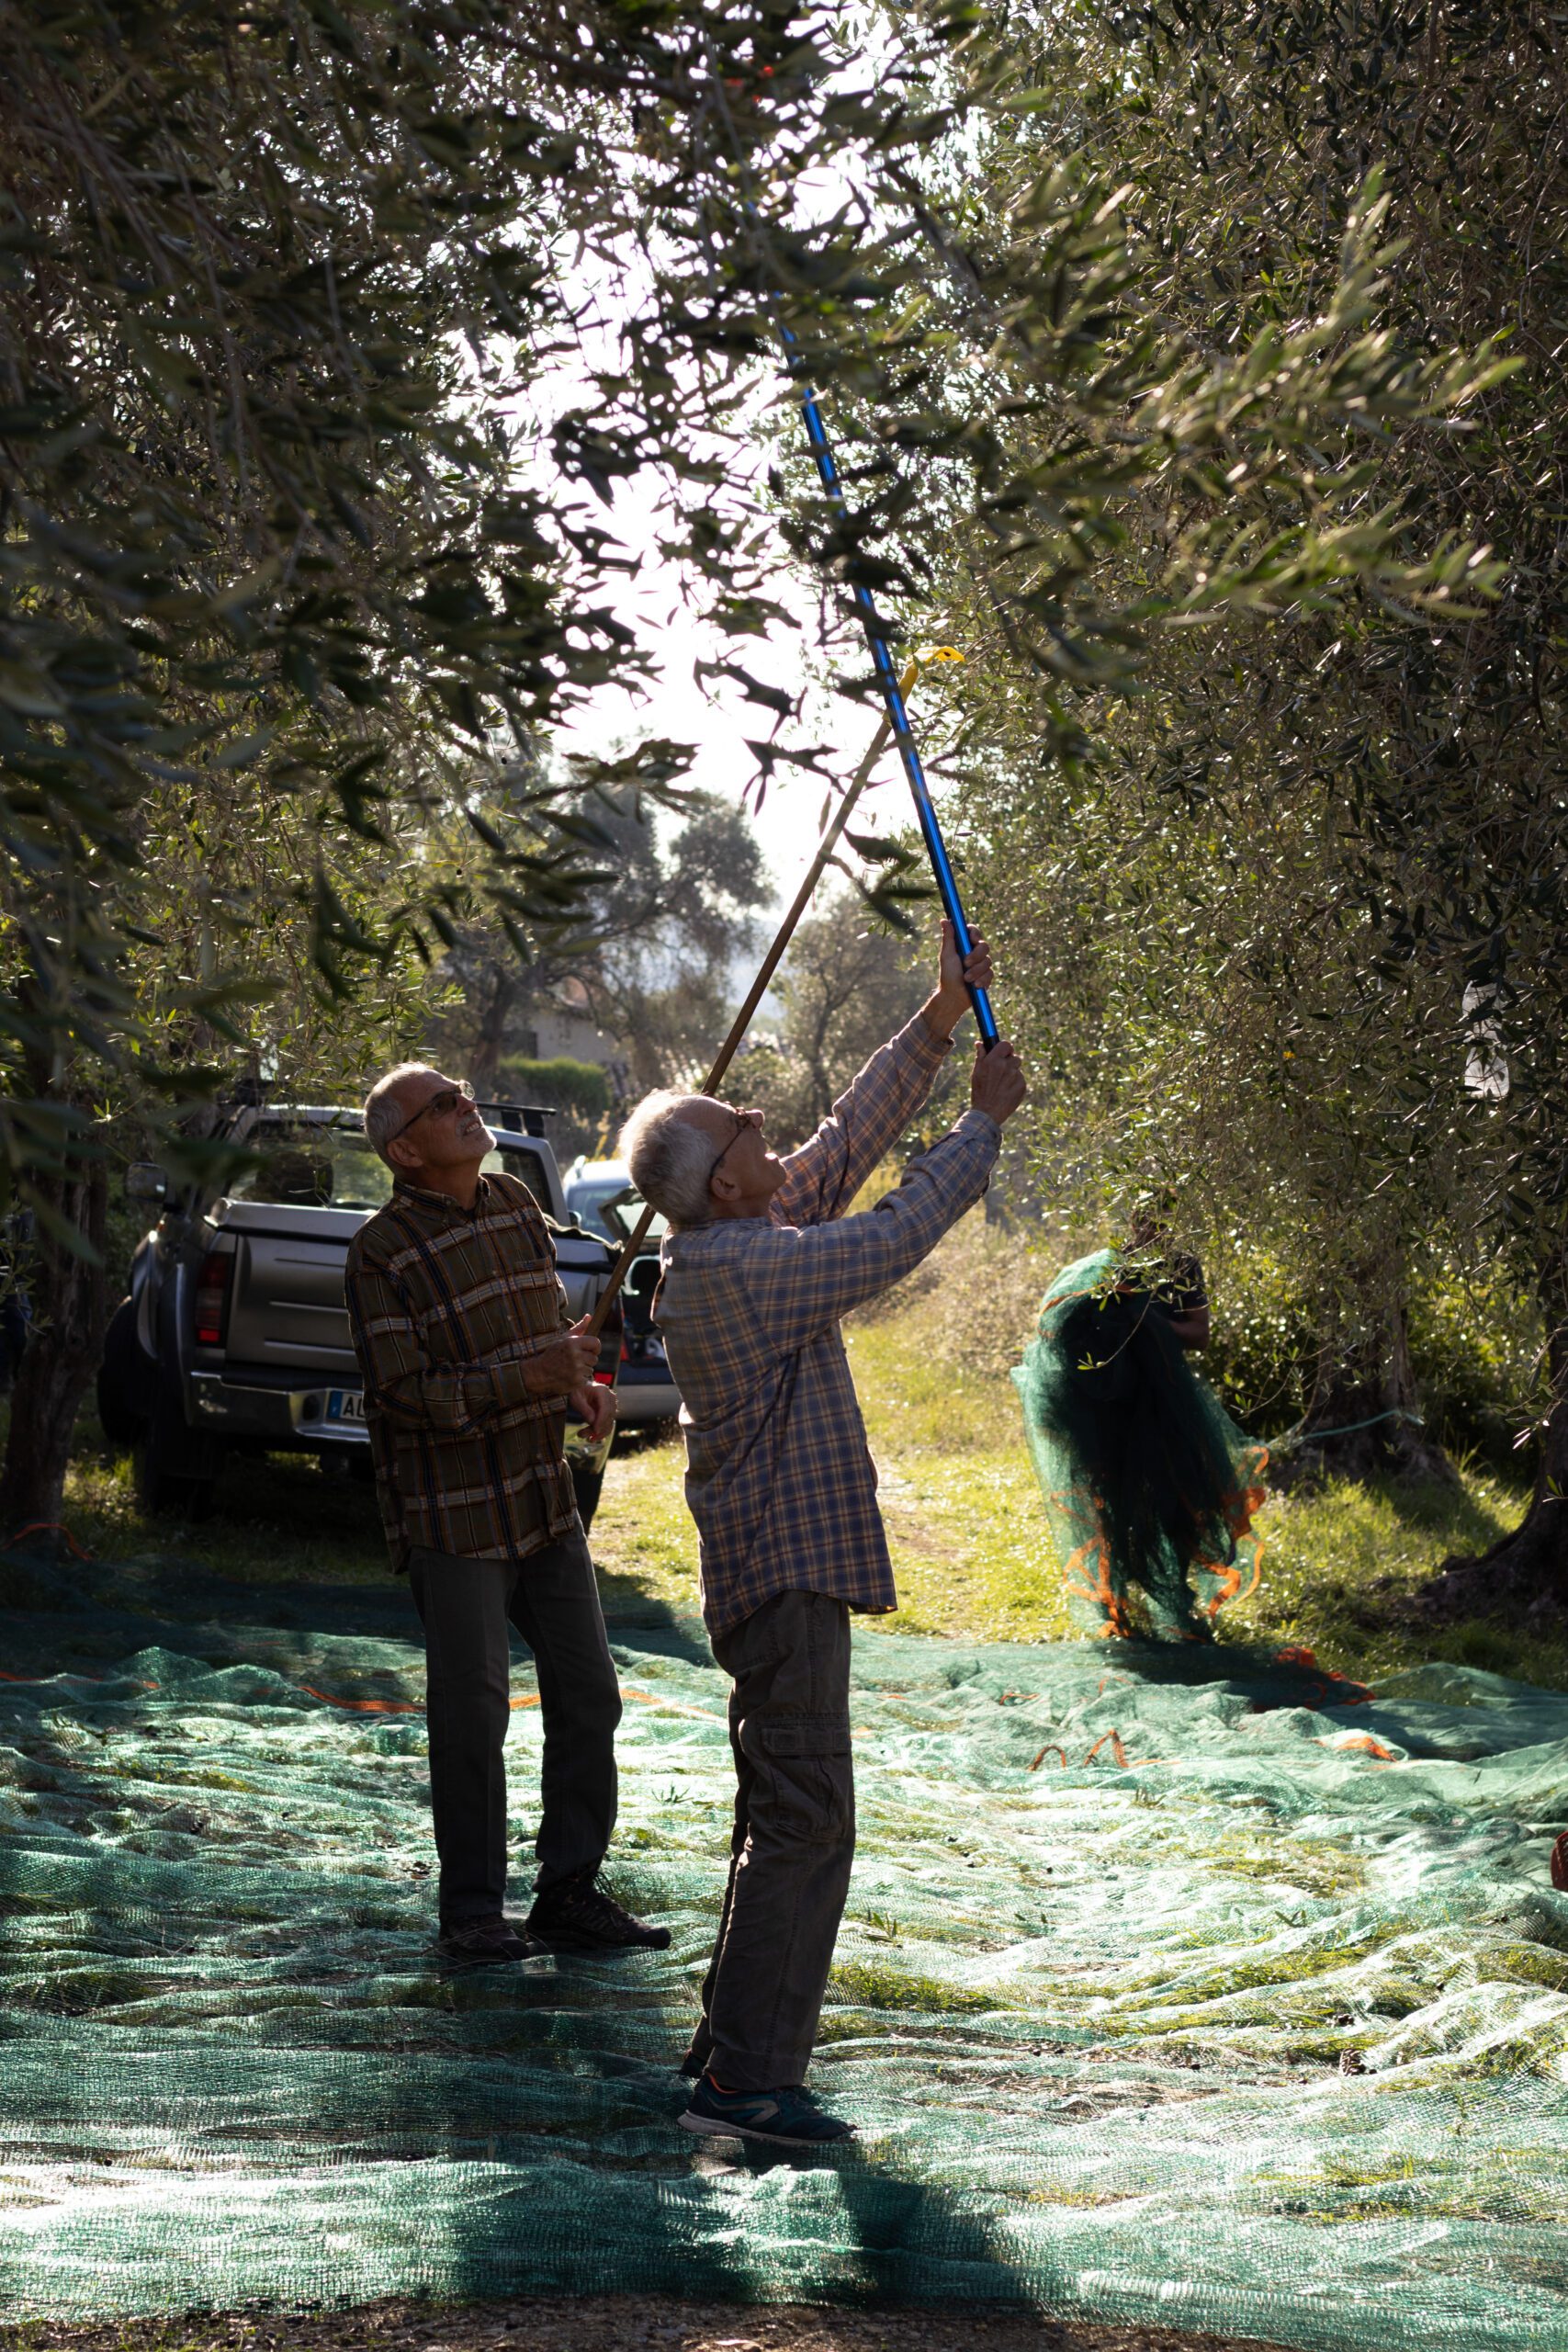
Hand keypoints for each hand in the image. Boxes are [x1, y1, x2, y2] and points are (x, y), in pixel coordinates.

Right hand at [522, 1314, 599, 1398]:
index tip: (591, 1351)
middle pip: (594, 1358)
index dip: (595, 1347)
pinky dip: (580, 1379)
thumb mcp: (563, 1339)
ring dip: (583, 1370)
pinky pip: (586, 1379)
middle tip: (575, 1361)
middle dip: (587, 1360)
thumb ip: (578, 1328)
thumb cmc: (552, 1354)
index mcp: (572, 1343)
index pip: (596, 1342)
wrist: (538, 1372)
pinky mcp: (576, 1381)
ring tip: (570, 1368)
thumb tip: (590, 1316)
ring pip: (590, 1369)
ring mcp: (576, 1370)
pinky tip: (569, 1376)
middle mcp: (575, 1355)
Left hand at [570, 1380, 616, 1442]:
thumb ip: (584, 1409)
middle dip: (596, 1428)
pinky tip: (591, 1437)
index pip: (605, 1409)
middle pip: (608, 1417)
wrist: (580, 1388)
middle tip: (581, 1434)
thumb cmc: (577, 1391)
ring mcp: (611, 1406)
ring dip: (597, 1432)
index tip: (594, 1431)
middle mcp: (610, 1398)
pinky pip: (608, 1425)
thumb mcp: (576, 1399)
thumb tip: (592, 1422)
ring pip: (608, 1423)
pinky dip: (601, 1432)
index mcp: (603, 1391)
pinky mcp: (609, 1413)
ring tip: (582, 1435)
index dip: (601, 1421)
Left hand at [926, 918, 994, 1037]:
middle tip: (966, 963)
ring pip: (988, 961)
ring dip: (976, 971)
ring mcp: (983, 964)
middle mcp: (975, 952)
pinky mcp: (988, 976)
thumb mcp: (947, 955)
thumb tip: (944, 920)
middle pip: (984, 946)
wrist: (954, 996)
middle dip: (976, 956)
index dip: (975, 934)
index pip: (974, 932)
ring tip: (967, 979)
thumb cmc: (948, 975)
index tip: (971, 940)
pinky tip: (975, 986)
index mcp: (965, 945)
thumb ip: (949, 938)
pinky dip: (982, 980)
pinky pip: (990, 974)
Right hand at [970, 1038, 1026, 1123]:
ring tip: (1002, 1085)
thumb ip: (980, 1056)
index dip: (1006, 1048)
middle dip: (1009, 1063)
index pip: (1006, 1044)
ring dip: (1013, 1074)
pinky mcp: (1022, 1086)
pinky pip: (1021, 1080)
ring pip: (1018, 1069)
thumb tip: (979, 1043)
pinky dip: (1016, 1084)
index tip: (1004, 1053)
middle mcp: (1006, 1066)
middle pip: (1015, 1057)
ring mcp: (1016, 1076)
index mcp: (993, 1061)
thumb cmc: (980, 1092)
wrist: (987, 1113)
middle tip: (1002, 1073)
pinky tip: (1007, 1092)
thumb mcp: (976, 1072)